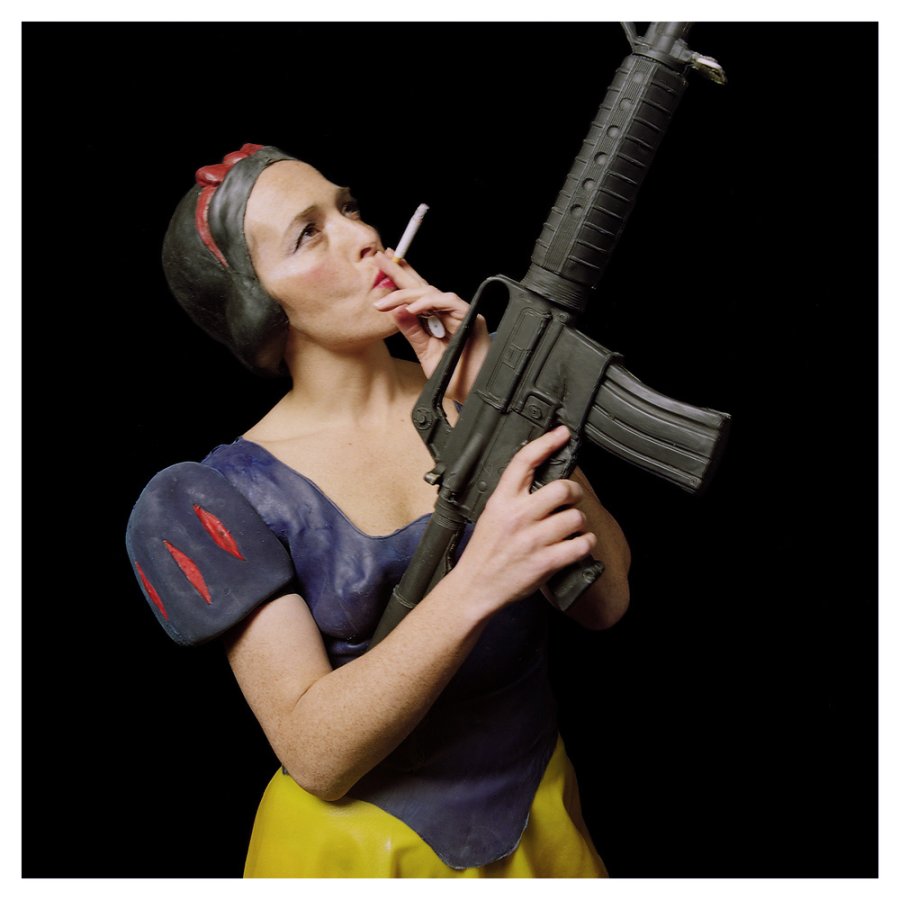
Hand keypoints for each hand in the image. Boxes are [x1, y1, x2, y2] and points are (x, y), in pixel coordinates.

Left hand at [372, 250, 490, 402]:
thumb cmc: (453, 376)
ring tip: (387, 301)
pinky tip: (412, 309)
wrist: (472, 392)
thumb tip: (395, 309)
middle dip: (400, 272)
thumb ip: (412, 330)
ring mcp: (460, 314)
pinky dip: (430, 303)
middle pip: (423, 286)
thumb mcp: (424, 351)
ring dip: (408, 294)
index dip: (399, 278)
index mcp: (436, 319)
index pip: (416, 294)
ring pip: (433, 292)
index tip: (379, 267)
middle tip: (380, 259)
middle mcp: (448, 313)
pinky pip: (450, 303)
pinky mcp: (472, 318)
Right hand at [451, 426, 597, 615]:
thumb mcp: (491, 515)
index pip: (525, 461)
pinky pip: (580, 545)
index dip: (547, 442)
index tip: (561, 434)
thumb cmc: (484, 552)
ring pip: (575, 517)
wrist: (475, 586)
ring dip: (580, 522)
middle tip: (572, 498)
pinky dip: (585, 544)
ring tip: (573, 527)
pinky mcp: (545, 561)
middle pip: (561, 488)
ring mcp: (533, 539)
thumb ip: (512, 497)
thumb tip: (537, 478)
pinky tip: (579, 545)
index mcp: (502, 501)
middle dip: (574, 491)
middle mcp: (518, 517)